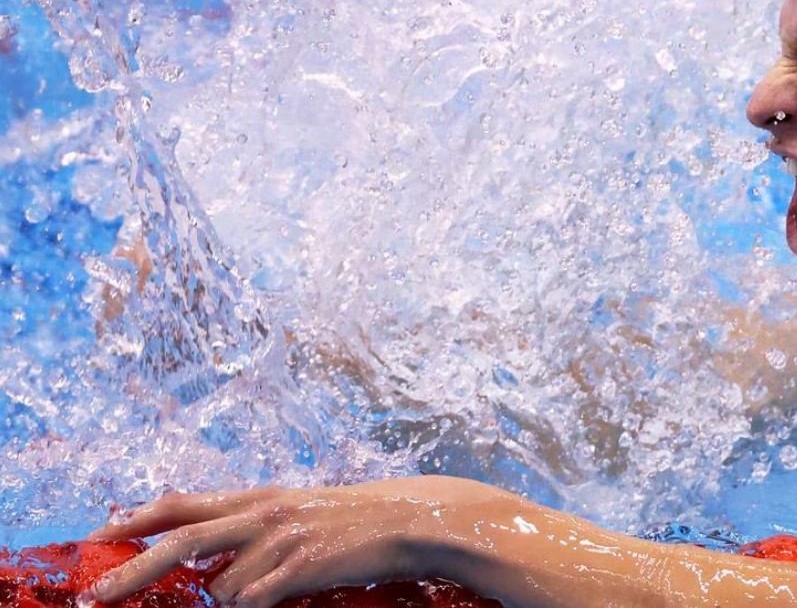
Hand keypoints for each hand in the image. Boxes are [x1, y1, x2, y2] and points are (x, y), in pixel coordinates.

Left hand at [85, 476, 507, 607]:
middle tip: (95, 596)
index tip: (97, 536)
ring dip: (232, 597)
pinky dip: (257, 602)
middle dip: (131, 571)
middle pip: (180, 541)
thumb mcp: (291, 510)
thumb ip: (246, 522)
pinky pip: (255, 599)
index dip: (135, 518)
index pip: (181, 504)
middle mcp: (260, 513)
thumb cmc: (346, 521)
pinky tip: (281, 592)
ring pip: (222, 586)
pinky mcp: (299, 566)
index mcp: (255, 498)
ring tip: (273, 585)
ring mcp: (279, 540)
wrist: (403, 520)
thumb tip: (204, 545)